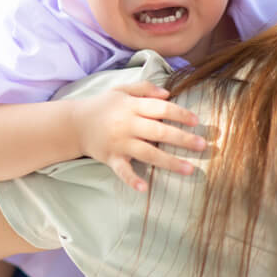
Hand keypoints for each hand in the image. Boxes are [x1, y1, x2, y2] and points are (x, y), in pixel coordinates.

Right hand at [71, 81, 205, 191]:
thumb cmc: (102, 106)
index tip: (196, 121)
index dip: (179, 113)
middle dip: (182, 139)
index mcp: (131, 106)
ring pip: (147, 153)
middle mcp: (127, 124)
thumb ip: (144, 89)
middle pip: (158, 132)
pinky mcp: (111, 158)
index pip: (160, 109)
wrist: (73, 124)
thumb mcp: (121, 90)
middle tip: (202, 145)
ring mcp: (119, 143)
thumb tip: (168, 93)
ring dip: (169, 162)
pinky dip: (131, 179)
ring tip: (190, 169)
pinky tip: (144, 187)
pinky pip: (122, 170)